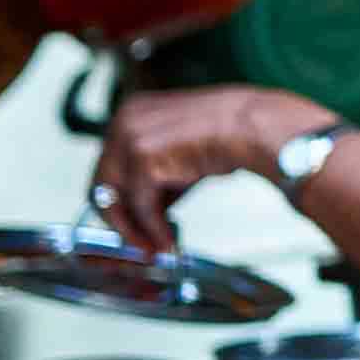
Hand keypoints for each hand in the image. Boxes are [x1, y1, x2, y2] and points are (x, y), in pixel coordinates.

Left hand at [94, 85, 321, 255]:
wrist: (256, 127)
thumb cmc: (231, 134)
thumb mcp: (182, 150)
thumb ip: (158, 174)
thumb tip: (148, 213)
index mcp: (131, 112)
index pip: (109, 166)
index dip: (120, 201)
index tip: (133, 225)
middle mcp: (124, 121)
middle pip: (103, 185)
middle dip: (123, 220)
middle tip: (141, 244)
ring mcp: (131, 138)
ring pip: (116, 199)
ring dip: (136, 230)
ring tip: (156, 248)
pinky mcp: (143, 159)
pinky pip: (141, 206)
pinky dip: (153, 229)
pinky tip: (169, 240)